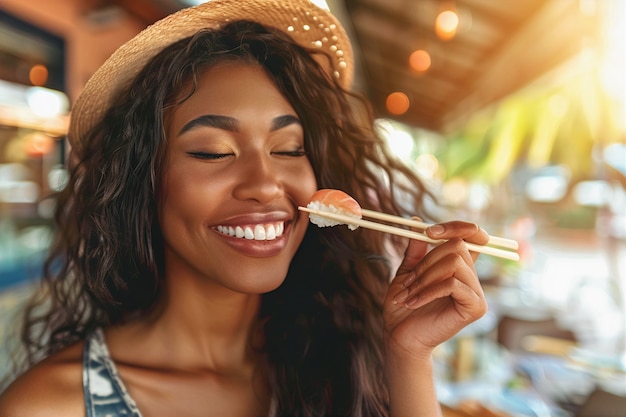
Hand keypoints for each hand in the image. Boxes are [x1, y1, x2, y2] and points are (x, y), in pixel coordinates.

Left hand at [383, 220, 488, 359]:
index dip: (456, 227)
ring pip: (455, 263)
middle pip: (458, 246)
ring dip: (425, 277)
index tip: (429, 232)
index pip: (472, 235)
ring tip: (409, 294)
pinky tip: (413, 302)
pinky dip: (428, 291)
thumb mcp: (407, 272)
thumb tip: (417, 221)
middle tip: (409, 280)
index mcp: (459, 267)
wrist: (401, 337)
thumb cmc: (403, 306)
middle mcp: (472, 277)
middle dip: (427, 260)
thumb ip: (416, 250)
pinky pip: (452, 284)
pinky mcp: (476, 307)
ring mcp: (477, 292)